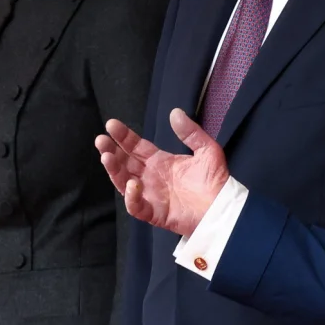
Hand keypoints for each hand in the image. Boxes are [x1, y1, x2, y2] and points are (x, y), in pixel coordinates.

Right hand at [95, 108, 228, 236]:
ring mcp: (150, 195)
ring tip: (107, 156)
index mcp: (160, 162)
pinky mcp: (154, 212)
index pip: (136, 147)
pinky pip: (136, 206)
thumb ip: (190, 132)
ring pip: (124, 182)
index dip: (123, 136)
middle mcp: (151, 177)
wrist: (223, 206)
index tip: (111, 124)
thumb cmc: (215, 180)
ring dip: (114, 170)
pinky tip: (133, 184)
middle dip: (111, 150)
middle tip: (101, 140)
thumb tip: (174, 112)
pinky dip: (131, 197)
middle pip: (125, 162)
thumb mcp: (207, 150)